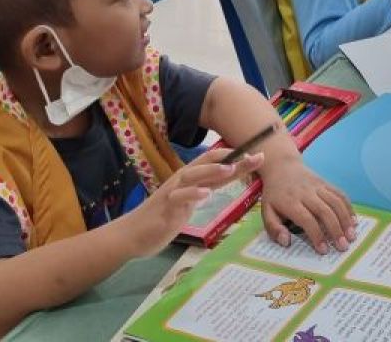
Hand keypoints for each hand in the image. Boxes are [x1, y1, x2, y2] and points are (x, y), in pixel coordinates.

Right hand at [126, 148, 263, 256]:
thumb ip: (206, 188)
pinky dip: (192, 194)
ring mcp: (173, 193)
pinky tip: (206, 194)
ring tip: (231, 168)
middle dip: (232, 159)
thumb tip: (228, 177)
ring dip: (212, 171)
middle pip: (207, 164)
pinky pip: (179, 198)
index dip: (237, 159)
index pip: (216, 163)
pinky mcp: (165, 209)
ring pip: (192, 175)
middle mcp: (182, 181)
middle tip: (255, 157)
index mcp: (190, 179)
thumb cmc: (162, 216)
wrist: (132, 234)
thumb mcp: (189, 200)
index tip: (258, 156)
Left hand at [260, 160, 356, 253]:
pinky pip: (340, 194)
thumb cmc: (275, 194)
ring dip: (345, 219)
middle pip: (325, 211)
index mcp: (290, 202)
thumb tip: (286, 242)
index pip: (306, 219)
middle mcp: (306, 193)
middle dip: (335, 230)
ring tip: (352, 236)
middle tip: (343, 247)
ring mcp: (318, 186)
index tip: (324, 250)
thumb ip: (274, 228)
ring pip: (335, 202)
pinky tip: (353, 220)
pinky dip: (349, 207)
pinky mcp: (326, 183)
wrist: (282, 166)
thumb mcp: (266, 211)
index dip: (316, 235)